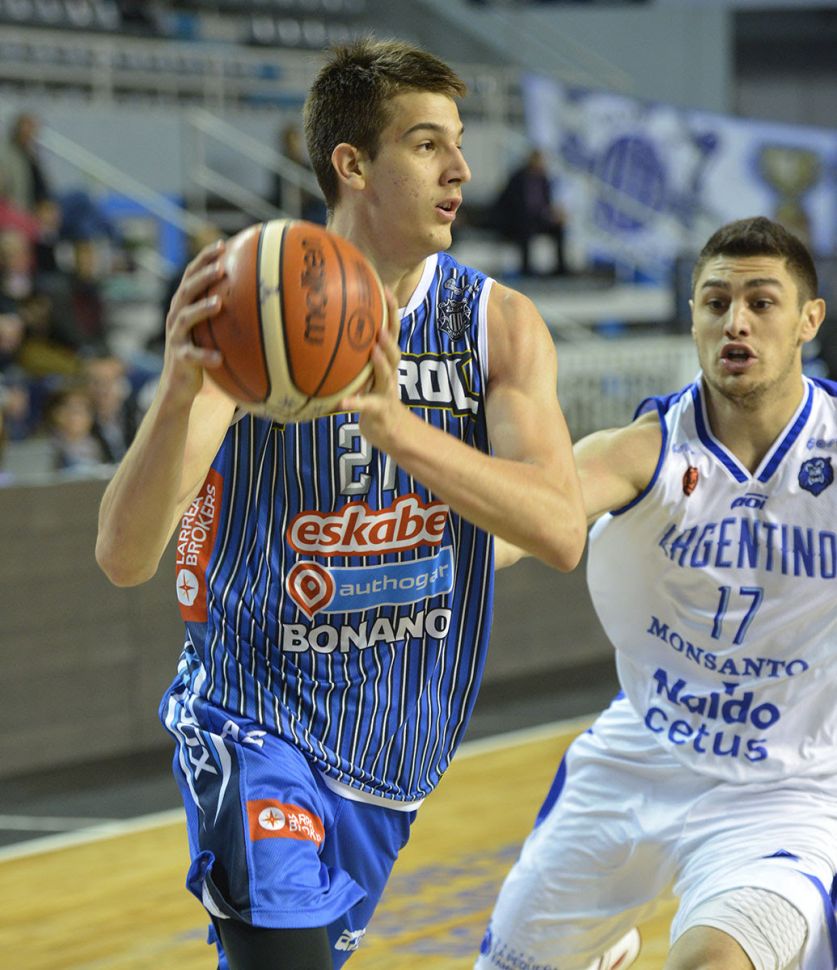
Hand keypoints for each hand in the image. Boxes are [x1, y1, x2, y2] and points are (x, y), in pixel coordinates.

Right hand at [160, 238, 226, 405]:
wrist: (179, 384)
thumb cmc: (202, 352)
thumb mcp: (214, 330)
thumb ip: (228, 313)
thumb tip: (263, 299)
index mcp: (184, 305)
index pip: (192, 275)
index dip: (204, 258)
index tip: (223, 245)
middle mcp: (176, 316)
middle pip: (186, 290)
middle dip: (202, 277)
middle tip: (222, 268)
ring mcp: (176, 336)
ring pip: (185, 318)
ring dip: (202, 309)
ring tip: (219, 304)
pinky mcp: (179, 358)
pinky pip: (192, 355)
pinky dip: (205, 356)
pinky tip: (219, 358)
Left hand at [340, 289, 405, 448]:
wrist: (390, 431)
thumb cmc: (372, 397)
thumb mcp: (363, 374)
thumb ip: (351, 355)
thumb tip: (322, 331)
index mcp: (385, 361)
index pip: (391, 331)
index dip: (391, 310)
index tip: (385, 288)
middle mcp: (389, 373)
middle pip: (395, 349)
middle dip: (390, 333)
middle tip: (380, 320)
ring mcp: (386, 391)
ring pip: (388, 374)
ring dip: (381, 362)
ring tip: (374, 351)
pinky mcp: (379, 410)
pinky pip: (366, 405)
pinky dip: (355, 403)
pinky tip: (342, 403)